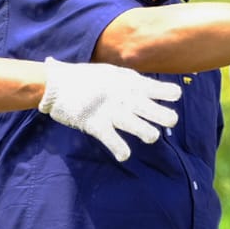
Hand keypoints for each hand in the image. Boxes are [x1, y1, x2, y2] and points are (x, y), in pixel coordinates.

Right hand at [39, 57, 181, 161]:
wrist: (57, 84)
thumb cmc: (87, 79)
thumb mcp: (114, 74)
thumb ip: (132, 83)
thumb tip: (150, 89)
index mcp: (133, 84)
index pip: (164, 90)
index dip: (171, 94)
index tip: (173, 97)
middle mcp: (127, 99)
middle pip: (159, 113)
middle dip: (167, 118)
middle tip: (168, 121)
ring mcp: (114, 113)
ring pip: (143, 130)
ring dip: (149, 134)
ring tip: (148, 136)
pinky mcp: (97, 126)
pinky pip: (115, 143)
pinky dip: (121, 151)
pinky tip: (124, 154)